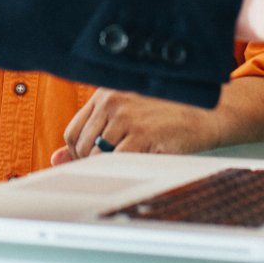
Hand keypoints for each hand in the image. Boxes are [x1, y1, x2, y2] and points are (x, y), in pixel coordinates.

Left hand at [52, 88, 219, 164]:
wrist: (207, 112)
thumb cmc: (167, 114)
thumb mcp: (127, 114)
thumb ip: (92, 132)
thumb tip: (56, 158)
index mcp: (106, 93)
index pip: (73, 131)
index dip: (78, 152)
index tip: (93, 161)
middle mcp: (113, 102)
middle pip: (82, 146)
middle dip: (92, 163)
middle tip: (114, 167)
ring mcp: (127, 117)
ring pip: (98, 157)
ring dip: (109, 167)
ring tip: (130, 163)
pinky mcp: (143, 134)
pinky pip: (118, 162)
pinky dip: (125, 169)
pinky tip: (141, 163)